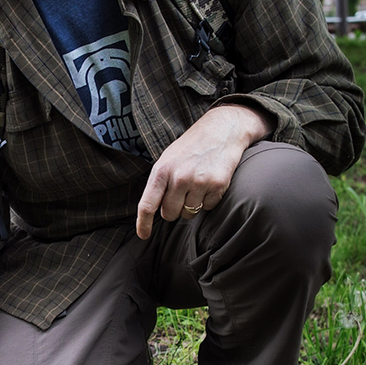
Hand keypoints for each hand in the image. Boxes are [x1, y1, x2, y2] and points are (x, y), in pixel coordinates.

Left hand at [135, 105, 272, 239]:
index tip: (143, 235)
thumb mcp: (167, 159)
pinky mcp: (218, 185)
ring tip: (197, 183)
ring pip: (189, 213)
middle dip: (174, 209)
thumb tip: (153, 211)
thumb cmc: (190, 147)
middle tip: (181, 193)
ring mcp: (199, 182)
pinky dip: (208, 200)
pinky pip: (208, 207)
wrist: (222, 129)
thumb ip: (159, 183)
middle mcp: (179, 178)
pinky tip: (210, 182)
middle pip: (170, 214)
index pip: (147, 205)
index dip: (143, 224)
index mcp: (161, 171)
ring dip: (192, 205)